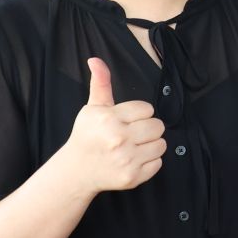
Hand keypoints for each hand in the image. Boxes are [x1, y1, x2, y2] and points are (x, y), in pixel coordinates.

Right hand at [63, 57, 166, 192]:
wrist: (76, 171)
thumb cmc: (87, 136)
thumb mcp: (93, 109)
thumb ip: (100, 83)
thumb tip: (95, 60)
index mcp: (109, 119)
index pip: (147, 109)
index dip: (139, 114)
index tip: (126, 121)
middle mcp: (118, 139)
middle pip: (158, 126)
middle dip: (147, 129)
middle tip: (131, 134)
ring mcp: (126, 160)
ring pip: (162, 144)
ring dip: (150, 145)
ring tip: (132, 147)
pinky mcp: (132, 177)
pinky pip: (158, 163)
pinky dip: (149, 162)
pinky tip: (132, 160)